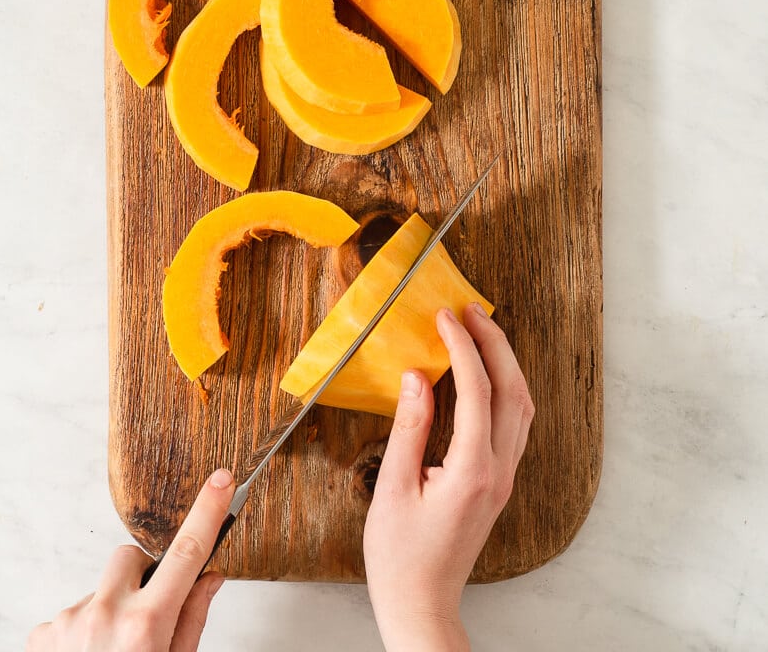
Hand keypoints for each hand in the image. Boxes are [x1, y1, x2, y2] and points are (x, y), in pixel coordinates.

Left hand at [27, 468, 235, 650]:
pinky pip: (71, 615)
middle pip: (132, 558)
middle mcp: (106, 613)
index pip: (187, 552)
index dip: (208, 511)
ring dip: (111, 610)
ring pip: (101, 590)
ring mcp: (69, 621)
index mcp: (147, 625)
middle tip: (149, 615)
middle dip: (144, 575)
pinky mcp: (42, 634)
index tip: (222, 480)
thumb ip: (192, 620)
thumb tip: (210, 577)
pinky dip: (82, 632)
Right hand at [364, 303, 533, 651]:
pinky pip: (514, 424)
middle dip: (494, 343)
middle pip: (512, 391)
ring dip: (505, 363)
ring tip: (480, 331)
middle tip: (471, 310)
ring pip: (521, 406)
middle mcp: (498, 471)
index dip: (461, 347)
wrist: (422, 603)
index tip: (444, 318)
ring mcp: (504, 478)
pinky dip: (504, 388)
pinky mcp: (500, 483)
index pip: (476, 391)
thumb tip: (417, 377)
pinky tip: (485, 376)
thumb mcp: (392, 488)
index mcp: (472, 471)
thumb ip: (408, 427)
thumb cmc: (400, 556)